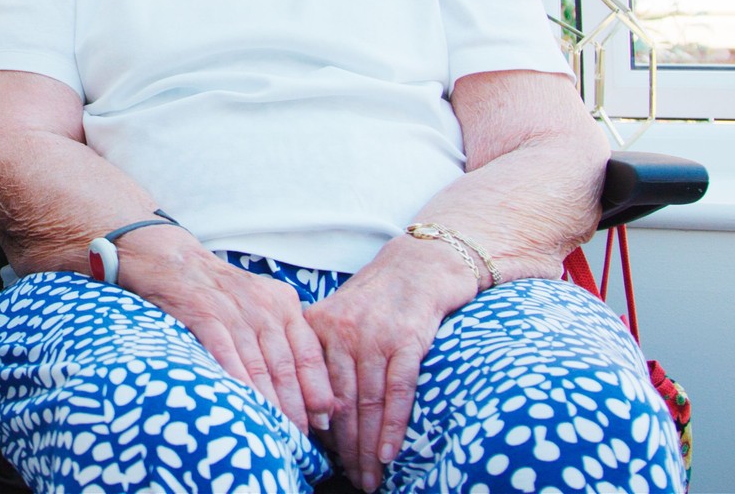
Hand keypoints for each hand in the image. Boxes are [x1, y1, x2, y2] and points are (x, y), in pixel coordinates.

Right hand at [120, 233, 334, 436]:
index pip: (308, 353)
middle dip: (296, 405)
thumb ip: (284, 337)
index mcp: (284, 303)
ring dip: (269, 402)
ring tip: (276, 431)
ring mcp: (233, 310)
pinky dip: (236, 380)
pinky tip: (242, 403)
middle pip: (285, 365)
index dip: (318, 389)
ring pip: (258, 365)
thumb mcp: (261, 303)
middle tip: (302, 436)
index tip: (324, 419)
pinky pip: (225, 353)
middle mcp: (263, 306)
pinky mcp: (203, 313)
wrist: (174, 260)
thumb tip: (311, 389)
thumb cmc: (221, 293)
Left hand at [303, 247, 469, 491]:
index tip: (318, 460)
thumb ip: (326, 355)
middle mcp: (342, 330)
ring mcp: (375, 335)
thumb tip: (320, 413)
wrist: (422, 261)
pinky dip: (393, 425)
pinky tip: (388, 453)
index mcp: (317, 326)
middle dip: (344, 448)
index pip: (312, 388)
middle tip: (351, 480)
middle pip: (339, 401)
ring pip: (367, 402)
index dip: (316, 429)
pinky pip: (398, 390)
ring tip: (370, 478)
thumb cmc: (380, 296)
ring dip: (368, 447)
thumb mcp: (341, 317)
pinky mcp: (408, 338)